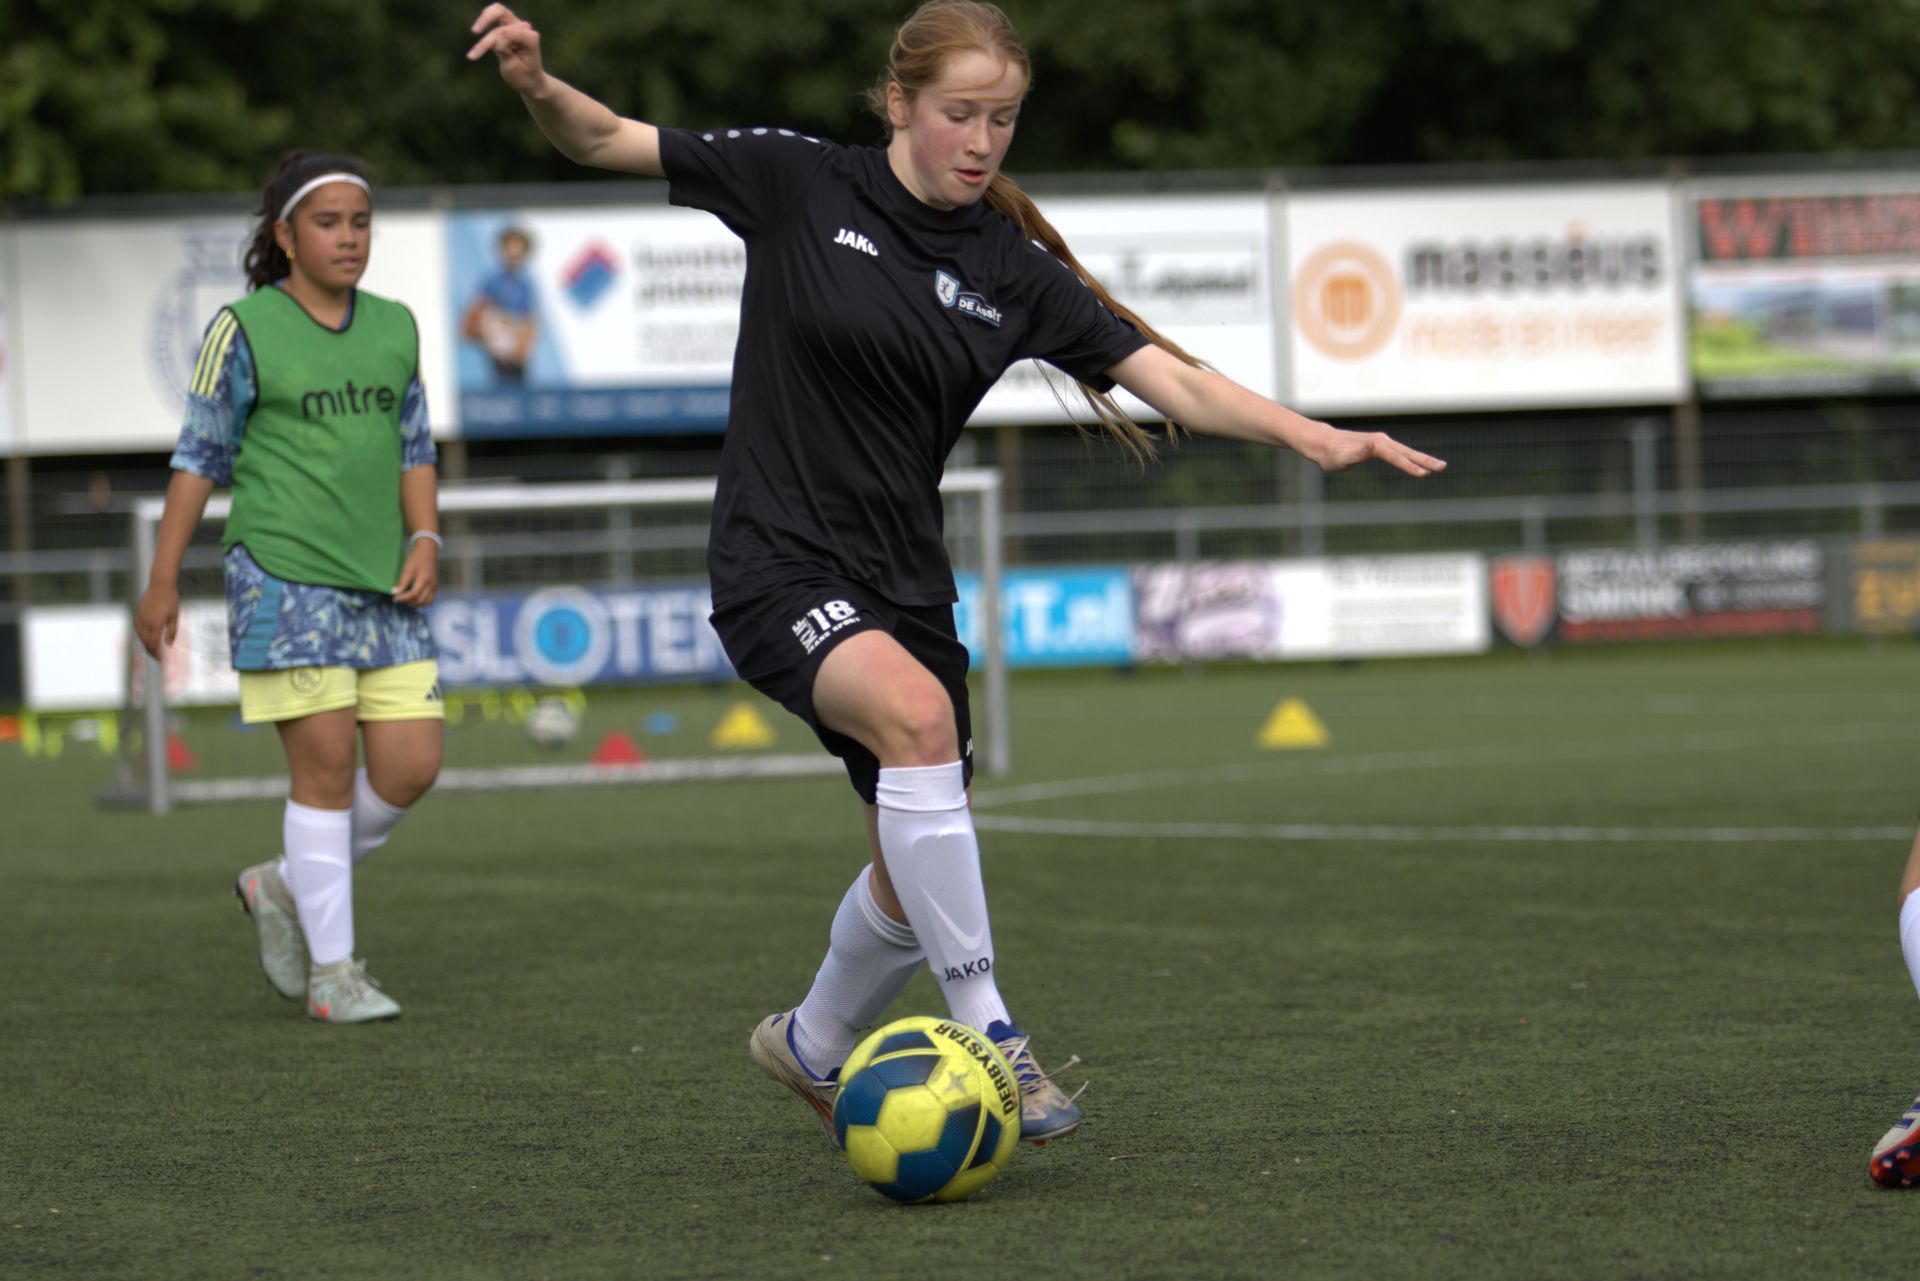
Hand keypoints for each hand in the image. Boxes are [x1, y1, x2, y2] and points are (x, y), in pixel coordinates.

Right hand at [134, 584, 180, 659]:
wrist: (160, 584)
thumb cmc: (171, 599)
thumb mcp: (175, 616)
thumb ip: (172, 631)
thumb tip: (169, 645)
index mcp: (155, 625)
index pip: (153, 645)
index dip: (156, 654)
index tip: (161, 660)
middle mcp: (145, 623)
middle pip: (145, 642)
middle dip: (151, 651)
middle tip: (158, 657)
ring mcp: (140, 617)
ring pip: (140, 635)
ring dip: (146, 643)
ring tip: (153, 648)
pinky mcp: (138, 612)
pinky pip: (137, 627)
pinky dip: (141, 634)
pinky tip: (146, 636)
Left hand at [392, 542, 439, 606]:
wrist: (428, 550)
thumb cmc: (417, 558)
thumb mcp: (408, 568)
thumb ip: (402, 582)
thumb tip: (394, 593)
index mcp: (424, 580)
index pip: (413, 594)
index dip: (403, 598)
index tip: (394, 598)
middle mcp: (431, 585)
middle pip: (420, 600)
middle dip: (409, 602)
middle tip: (400, 599)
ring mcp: (434, 586)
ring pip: (426, 602)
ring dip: (416, 604)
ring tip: (407, 600)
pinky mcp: (435, 586)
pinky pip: (431, 599)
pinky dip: (423, 602)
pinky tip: (416, 599)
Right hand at [468, 3, 546, 94]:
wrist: (531, 81)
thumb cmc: (523, 76)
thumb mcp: (512, 67)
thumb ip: (504, 49)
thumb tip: (498, 32)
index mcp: (530, 38)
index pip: (506, 33)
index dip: (495, 44)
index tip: (489, 57)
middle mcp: (525, 28)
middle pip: (502, 13)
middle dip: (486, 20)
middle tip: (474, 32)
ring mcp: (518, 26)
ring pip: (498, 11)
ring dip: (484, 19)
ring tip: (474, 31)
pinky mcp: (509, 27)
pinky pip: (495, 17)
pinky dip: (484, 22)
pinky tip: (476, 31)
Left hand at [1312, 426, 1446, 477]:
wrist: (1323, 443)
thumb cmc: (1330, 454)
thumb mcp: (1340, 457)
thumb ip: (1356, 453)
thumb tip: (1370, 448)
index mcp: (1375, 445)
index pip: (1396, 457)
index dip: (1409, 466)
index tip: (1423, 474)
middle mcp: (1381, 441)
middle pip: (1407, 452)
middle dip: (1425, 460)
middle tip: (1443, 467)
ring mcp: (1382, 442)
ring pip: (1406, 452)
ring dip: (1422, 459)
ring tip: (1438, 467)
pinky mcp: (1380, 446)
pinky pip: (1400, 453)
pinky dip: (1412, 458)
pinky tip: (1421, 464)